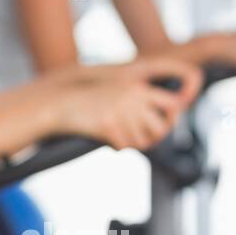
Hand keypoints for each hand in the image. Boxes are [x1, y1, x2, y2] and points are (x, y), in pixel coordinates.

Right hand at [51, 57, 201, 150]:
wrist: (61, 104)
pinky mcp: (108, 124)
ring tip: (119, 137)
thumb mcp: (118, 94)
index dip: (172, 119)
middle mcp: (133, 97)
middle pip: (161, 128)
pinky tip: (106, 139)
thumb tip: (163, 126)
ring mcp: (121, 111)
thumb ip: (140, 103)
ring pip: (142, 141)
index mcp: (138, 87)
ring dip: (132, 144)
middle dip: (153, 139)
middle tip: (139, 140)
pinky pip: (123, 147)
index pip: (173, 104)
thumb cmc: (90, 102)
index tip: (162, 126)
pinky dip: (116, 146)